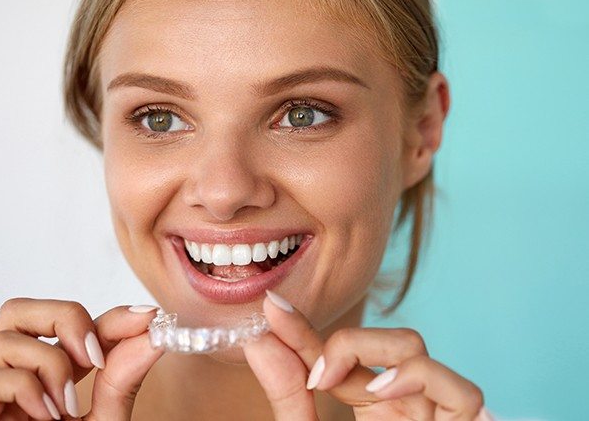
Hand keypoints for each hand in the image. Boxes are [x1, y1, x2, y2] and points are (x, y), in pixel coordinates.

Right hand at [0, 298, 162, 419]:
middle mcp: (21, 380)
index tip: (148, 318)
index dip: (110, 315)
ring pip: (6, 337)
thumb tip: (154, 333)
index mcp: (54, 378)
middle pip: (19, 311)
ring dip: (51, 364)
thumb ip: (124, 378)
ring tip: (68, 407)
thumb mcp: (107, 420)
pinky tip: (47, 419)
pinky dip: (28, 391)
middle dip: (63, 317)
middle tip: (94, 356)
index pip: (73, 325)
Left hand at [243, 291, 492, 420]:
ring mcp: (431, 416)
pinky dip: (420, 379)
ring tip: (339, 383)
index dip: (304, 331)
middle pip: (380, 340)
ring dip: (375, 352)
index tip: (271, 310)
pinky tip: (381, 392)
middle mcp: (403, 405)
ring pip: (416, 349)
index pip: (337, 355)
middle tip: (311, 373)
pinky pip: (462, 392)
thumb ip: (288, 397)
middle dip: (342, 340)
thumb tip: (258, 341)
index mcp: (371, 405)